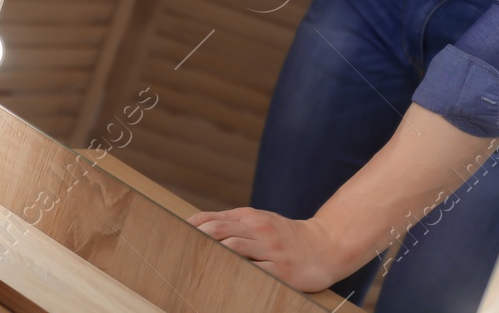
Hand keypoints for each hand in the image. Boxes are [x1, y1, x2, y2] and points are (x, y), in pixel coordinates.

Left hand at [189, 206, 363, 292]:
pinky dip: (236, 274)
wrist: (325, 246)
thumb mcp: (261, 223)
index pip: (214, 219)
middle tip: (177, 251)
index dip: (192, 227)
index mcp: (251, 218)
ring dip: (212, 255)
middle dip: (197, 239)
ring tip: (193, 267)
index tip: (174, 236)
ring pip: (233, 248)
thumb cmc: (286, 237)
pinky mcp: (279, 270)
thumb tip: (198, 227)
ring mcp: (270, 249)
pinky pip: (253, 271)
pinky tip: (222, 280)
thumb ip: (234, 224)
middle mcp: (259, 229)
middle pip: (219, 230)